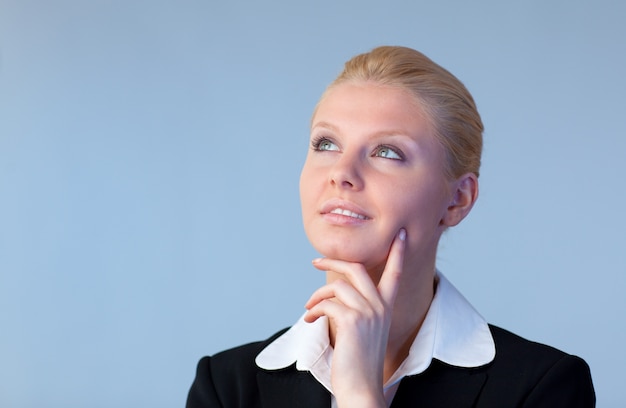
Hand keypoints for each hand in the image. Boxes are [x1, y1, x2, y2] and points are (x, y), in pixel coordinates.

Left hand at [303, 229, 405, 407]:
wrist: (361, 387)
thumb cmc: (359, 361)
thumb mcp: (364, 330)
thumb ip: (357, 309)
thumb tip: (334, 294)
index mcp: (386, 307)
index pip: (396, 273)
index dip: (398, 253)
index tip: (401, 234)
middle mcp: (380, 306)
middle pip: (357, 268)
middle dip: (333, 260)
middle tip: (316, 261)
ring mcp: (368, 312)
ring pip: (338, 285)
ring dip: (317, 294)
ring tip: (309, 307)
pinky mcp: (352, 320)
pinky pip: (327, 303)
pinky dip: (314, 310)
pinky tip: (309, 320)